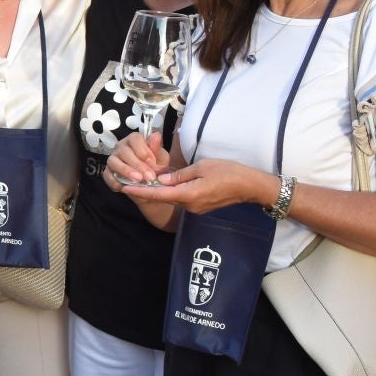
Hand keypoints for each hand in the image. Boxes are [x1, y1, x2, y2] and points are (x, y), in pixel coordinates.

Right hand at [105, 131, 168, 190]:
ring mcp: (113, 159)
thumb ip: (157, 148)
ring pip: (113, 162)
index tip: (152, 162)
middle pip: (124, 151)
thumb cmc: (156, 166)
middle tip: (149, 176)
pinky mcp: (107, 171)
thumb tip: (156, 135)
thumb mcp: (161, 158)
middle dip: (137, 164)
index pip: (134, 139)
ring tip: (137, 180)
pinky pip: (107, 175)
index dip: (143, 150)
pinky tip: (125, 187)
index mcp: (134, 140)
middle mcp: (121, 147)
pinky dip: (115, 182)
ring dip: (125, 171)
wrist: (150, 183)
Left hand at [122, 158, 278, 215]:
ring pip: (172, 198)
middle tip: (131, 180)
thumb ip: (180, 175)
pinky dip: (172, 191)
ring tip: (145, 179)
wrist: (250, 186)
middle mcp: (190, 205)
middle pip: (163, 197)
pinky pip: (182, 198)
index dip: (141, 191)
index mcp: (189, 195)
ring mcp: (195, 208)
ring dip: (160, 190)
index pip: (158, 194)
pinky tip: (166, 183)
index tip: (125, 187)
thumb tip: (161, 180)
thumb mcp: (202, 167)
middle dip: (147, 189)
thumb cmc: (228, 172)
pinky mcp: (201, 206)